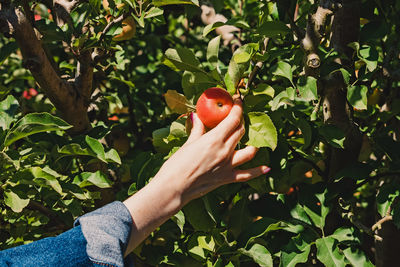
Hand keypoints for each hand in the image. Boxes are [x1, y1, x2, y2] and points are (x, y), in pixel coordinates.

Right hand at [155, 98, 270, 204]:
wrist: (175, 187)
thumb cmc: (177, 164)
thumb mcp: (188, 143)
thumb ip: (197, 129)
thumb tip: (196, 117)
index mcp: (214, 139)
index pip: (233, 119)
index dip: (238, 107)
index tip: (238, 100)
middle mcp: (225, 151)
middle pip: (241, 131)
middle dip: (240, 122)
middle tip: (237, 118)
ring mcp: (228, 165)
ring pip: (249, 151)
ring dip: (252, 143)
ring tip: (251, 139)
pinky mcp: (228, 178)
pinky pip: (247, 174)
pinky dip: (258, 171)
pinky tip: (267, 167)